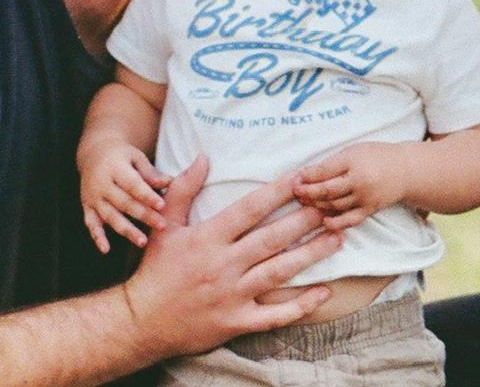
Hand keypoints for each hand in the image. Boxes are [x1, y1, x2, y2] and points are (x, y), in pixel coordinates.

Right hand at [78, 138, 169, 252]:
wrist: (94, 154)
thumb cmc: (123, 157)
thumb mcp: (136, 158)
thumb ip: (150, 173)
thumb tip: (170, 182)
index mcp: (115, 168)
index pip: (133, 184)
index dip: (147, 196)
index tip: (162, 205)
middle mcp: (101, 183)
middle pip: (124, 202)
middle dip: (143, 215)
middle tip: (162, 226)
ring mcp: (92, 196)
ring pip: (110, 216)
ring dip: (126, 230)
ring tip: (142, 242)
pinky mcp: (86, 207)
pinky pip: (91, 224)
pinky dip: (97, 237)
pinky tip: (106, 250)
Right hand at [124, 156, 343, 358]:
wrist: (141, 322)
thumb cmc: (155, 271)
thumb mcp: (165, 227)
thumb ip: (184, 190)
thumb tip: (202, 157)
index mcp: (208, 239)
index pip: (250, 209)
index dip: (279, 191)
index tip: (303, 177)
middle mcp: (224, 265)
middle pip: (272, 238)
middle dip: (305, 220)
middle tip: (332, 205)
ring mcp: (233, 295)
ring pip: (279, 272)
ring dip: (311, 255)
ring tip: (338, 237)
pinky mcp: (238, 322)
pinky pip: (276, 315)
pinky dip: (302, 305)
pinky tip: (325, 292)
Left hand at [293, 142, 410, 229]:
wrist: (406, 170)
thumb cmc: (376, 156)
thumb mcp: (354, 151)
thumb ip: (333, 162)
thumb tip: (307, 174)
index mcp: (354, 160)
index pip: (324, 170)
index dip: (307, 176)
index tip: (295, 178)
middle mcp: (359, 180)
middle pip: (327, 190)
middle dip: (308, 192)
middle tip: (295, 192)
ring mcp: (365, 197)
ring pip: (335, 205)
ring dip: (317, 205)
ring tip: (305, 203)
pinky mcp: (370, 209)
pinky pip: (349, 219)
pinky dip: (335, 223)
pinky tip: (324, 221)